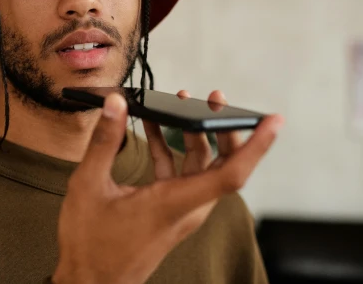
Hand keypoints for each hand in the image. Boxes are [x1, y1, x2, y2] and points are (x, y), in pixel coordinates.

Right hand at [52, 91, 282, 283]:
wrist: (91, 283)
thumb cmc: (91, 244)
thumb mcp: (89, 186)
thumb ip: (104, 142)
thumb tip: (116, 103)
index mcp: (174, 203)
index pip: (231, 173)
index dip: (256, 146)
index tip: (273, 121)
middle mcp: (186, 208)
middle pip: (223, 165)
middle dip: (222, 127)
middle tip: (215, 97)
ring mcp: (179, 211)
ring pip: (202, 167)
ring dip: (195, 135)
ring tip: (182, 101)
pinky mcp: (169, 211)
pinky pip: (182, 174)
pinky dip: (172, 149)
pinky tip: (155, 127)